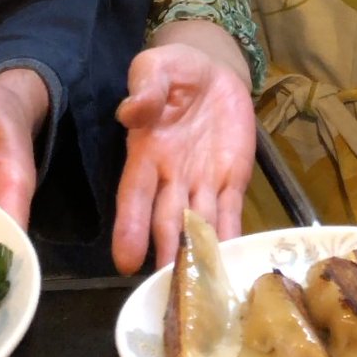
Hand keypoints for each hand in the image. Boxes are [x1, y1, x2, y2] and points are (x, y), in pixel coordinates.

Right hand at [112, 36, 255, 275]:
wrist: (214, 71)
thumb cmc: (175, 69)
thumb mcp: (156, 66)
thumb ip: (146, 87)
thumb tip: (131, 111)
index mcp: (146, 151)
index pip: (134, 194)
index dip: (129, 226)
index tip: (124, 259)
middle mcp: (171, 176)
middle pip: (166, 221)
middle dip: (166, 254)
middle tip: (167, 289)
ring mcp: (203, 182)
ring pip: (198, 225)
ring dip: (198, 256)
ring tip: (198, 290)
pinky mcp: (233, 181)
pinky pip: (231, 213)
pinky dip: (231, 238)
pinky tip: (232, 263)